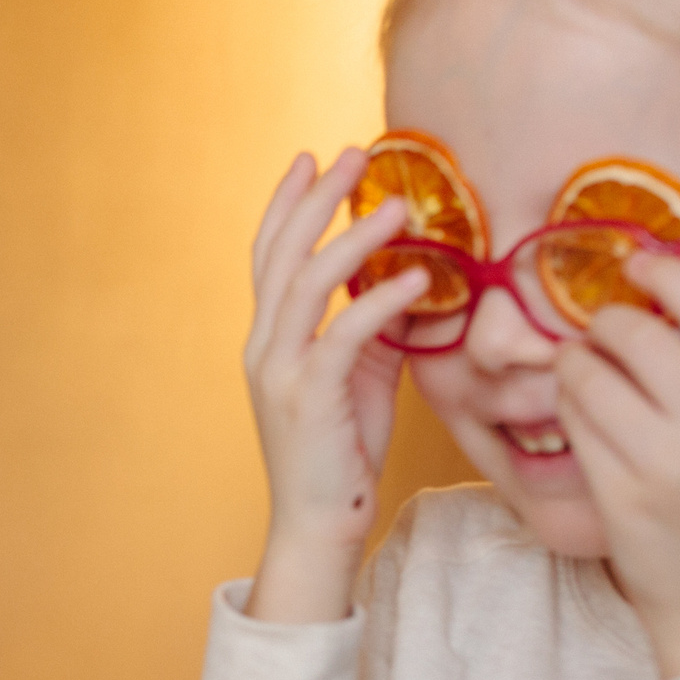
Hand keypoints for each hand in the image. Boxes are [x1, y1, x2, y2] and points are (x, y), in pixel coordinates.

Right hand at [241, 149, 430, 622]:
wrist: (320, 523)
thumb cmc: (342, 452)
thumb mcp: (360, 375)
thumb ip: (373, 326)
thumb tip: (408, 276)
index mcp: (269, 338)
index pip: (269, 255)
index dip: (287, 203)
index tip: (311, 159)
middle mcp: (263, 346)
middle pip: (281, 253)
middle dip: (317, 199)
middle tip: (353, 156)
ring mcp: (280, 370)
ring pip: (308, 283)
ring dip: (352, 237)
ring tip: (396, 206)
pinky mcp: (308, 397)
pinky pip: (343, 333)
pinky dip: (380, 300)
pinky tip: (415, 277)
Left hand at [553, 252, 679, 678]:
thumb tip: (669, 295)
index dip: (666, 274)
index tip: (638, 264)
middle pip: (638, 334)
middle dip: (604, 322)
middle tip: (597, 332)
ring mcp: (668, 461)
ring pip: (592, 375)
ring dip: (574, 364)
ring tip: (578, 372)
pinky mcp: (621, 493)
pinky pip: (575, 423)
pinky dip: (566, 407)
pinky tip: (576, 412)